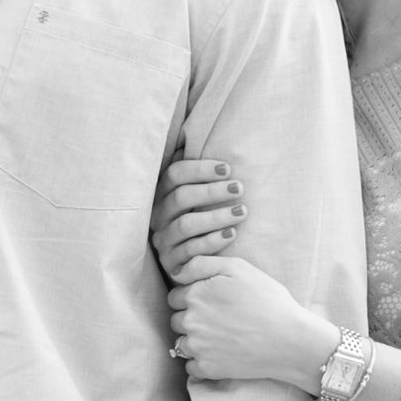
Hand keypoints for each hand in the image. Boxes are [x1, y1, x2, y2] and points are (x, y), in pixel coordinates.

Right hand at [151, 155, 247, 277]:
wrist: (191, 263)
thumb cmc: (197, 219)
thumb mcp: (192, 195)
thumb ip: (193, 171)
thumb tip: (193, 136)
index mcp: (161, 194)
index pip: (174, 174)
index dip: (200, 169)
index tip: (227, 168)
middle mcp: (158, 216)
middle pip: (181, 197)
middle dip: (212, 191)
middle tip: (238, 188)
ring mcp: (163, 240)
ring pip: (186, 224)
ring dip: (216, 216)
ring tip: (242, 211)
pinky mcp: (172, 263)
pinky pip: (191, 251)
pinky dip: (213, 241)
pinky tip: (232, 233)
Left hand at [168, 255, 336, 391]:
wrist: (289, 339)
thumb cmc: (267, 299)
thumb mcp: (237, 267)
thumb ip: (200, 263)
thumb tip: (175, 273)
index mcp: (194, 295)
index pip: (176, 296)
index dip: (194, 296)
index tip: (214, 300)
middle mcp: (189, 321)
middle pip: (177, 319)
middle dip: (192, 317)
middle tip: (220, 318)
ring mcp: (197, 347)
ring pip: (181, 343)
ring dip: (195, 340)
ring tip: (221, 336)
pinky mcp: (207, 368)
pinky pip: (191, 366)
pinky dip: (201, 362)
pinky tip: (221, 353)